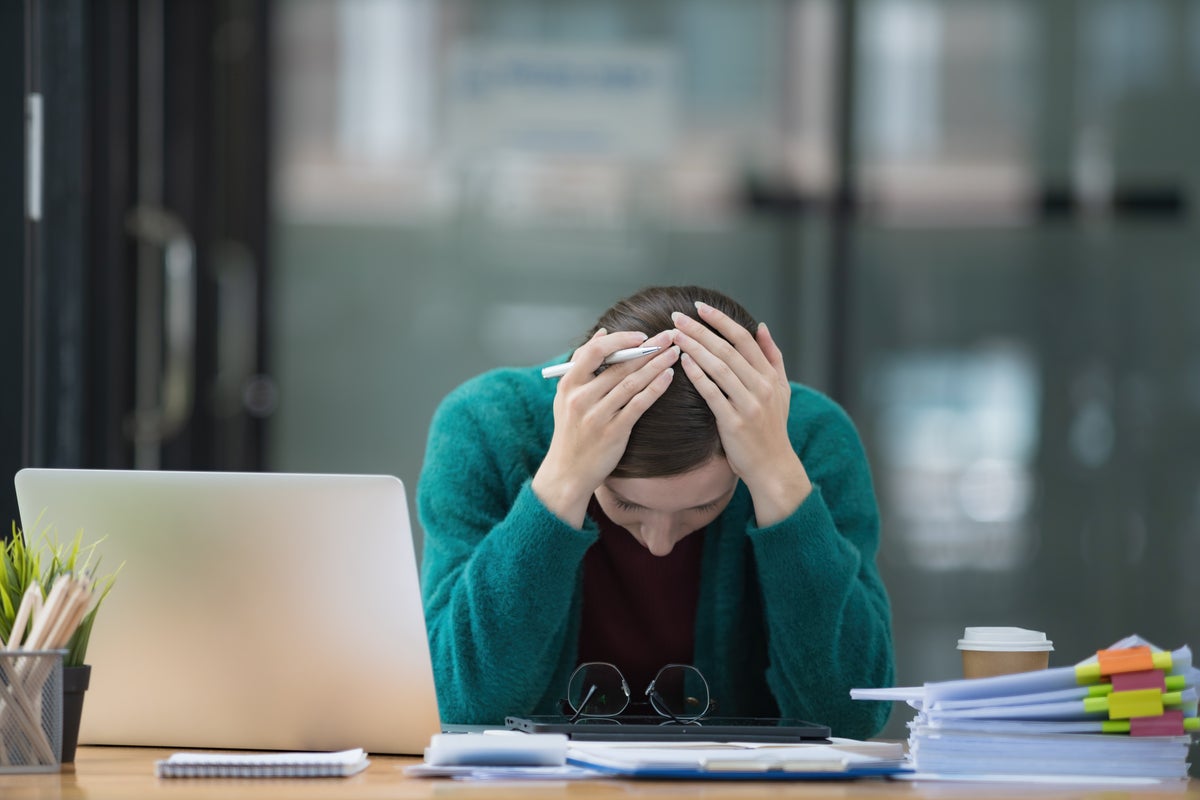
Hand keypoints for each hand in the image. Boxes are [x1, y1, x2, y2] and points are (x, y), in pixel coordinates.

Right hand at [532, 328, 679, 527]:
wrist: (567, 472)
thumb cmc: (571, 430)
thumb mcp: (566, 396)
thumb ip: (582, 364)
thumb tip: (603, 332)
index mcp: (568, 384)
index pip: (594, 351)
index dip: (620, 340)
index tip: (641, 335)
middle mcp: (581, 397)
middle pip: (620, 365)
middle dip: (649, 347)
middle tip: (671, 335)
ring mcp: (597, 415)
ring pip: (632, 382)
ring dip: (656, 364)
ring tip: (676, 352)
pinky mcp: (613, 432)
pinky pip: (638, 405)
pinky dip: (655, 388)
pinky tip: (669, 376)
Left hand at [672, 302, 811, 526]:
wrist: (773, 466)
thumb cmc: (772, 428)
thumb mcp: (781, 390)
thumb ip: (772, 357)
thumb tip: (762, 326)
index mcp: (770, 376)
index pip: (744, 339)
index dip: (721, 320)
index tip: (700, 307)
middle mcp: (762, 386)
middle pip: (728, 349)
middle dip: (701, 330)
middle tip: (677, 317)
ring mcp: (749, 404)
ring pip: (719, 368)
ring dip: (696, 348)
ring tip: (675, 335)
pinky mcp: (734, 423)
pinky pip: (713, 393)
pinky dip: (699, 376)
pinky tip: (683, 362)